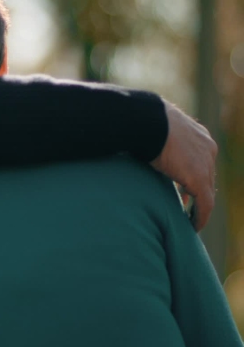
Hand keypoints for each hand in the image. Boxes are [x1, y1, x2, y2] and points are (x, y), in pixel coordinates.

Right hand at [150, 100, 216, 230]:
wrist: (146, 121)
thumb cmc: (141, 121)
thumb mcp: (154, 129)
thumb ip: (156, 140)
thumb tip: (138, 140)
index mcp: (197, 135)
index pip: (200, 160)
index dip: (191, 175)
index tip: (183, 188)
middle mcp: (207, 148)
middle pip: (207, 176)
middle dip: (197, 191)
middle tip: (185, 205)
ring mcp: (206, 163)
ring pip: (207, 191)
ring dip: (199, 205)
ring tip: (189, 217)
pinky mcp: (199, 179)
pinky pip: (205, 204)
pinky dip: (199, 216)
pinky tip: (192, 226)